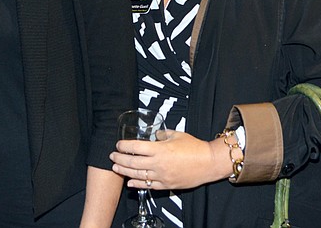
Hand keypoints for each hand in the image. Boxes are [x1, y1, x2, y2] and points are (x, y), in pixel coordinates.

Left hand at [110, 130, 229, 190]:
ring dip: (124, 171)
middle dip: (119, 159)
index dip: (124, 146)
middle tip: (112, 156)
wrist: (208, 163)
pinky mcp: (166, 185)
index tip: (118, 144)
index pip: (136, 147)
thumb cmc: (195, 147)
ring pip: (138, 175)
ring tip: (116, 168)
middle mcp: (158, 163)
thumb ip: (163, 135)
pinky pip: (148, 185)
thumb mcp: (177, 135)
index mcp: (160, 149)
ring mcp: (162, 176)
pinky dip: (137, 184)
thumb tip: (154, 136)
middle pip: (133, 162)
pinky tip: (129, 182)